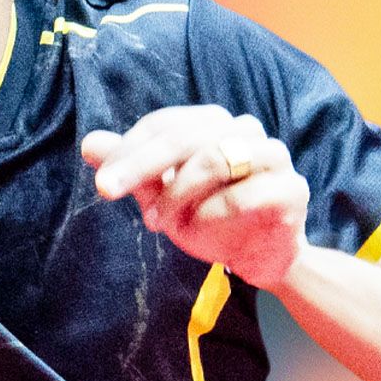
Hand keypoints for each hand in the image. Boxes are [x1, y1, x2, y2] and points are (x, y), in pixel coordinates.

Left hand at [79, 106, 309, 289]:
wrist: (257, 256)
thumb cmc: (207, 217)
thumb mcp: (161, 194)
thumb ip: (131, 169)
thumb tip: (89, 144)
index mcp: (212, 123)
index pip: (164, 124)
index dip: (129, 150)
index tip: (103, 182)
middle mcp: (244, 130)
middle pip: (185, 136)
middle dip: (141, 165)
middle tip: (108, 191)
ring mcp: (273, 155)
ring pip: (216, 158)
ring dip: (178, 194)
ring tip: (159, 222)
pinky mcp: (291, 189)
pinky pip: (247, 194)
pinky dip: (215, 212)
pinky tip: (202, 228)